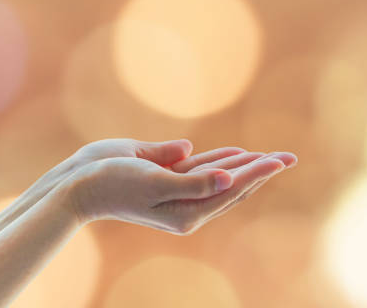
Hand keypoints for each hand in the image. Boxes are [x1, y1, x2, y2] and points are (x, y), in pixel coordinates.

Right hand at [67, 150, 296, 234]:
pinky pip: (201, 170)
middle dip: (260, 170)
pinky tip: (235, 154)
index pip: (232, 188)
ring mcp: (177, 192)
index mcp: (187, 212)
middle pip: (233, 186)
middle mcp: (186, 205)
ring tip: (269, 156)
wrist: (78, 184)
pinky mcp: (166, 178)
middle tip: (288, 157)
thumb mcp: (153, 183)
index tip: (281, 159)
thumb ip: (192, 183)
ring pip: (220, 178)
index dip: (258, 172)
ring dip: (244, 166)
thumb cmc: (113, 183)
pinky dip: (220, 162)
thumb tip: (228, 179)